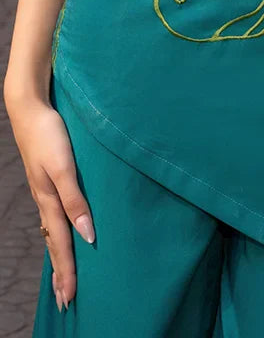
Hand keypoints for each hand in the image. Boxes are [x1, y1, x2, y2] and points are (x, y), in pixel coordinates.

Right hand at [4, 89, 95, 310]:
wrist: (30, 108)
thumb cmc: (50, 135)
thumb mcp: (64, 167)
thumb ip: (76, 200)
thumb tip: (87, 235)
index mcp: (50, 200)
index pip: (62, 244)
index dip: (67, 272)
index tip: (71, 299)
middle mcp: (46, 200)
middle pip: (55, 243)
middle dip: (61, 273)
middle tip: (66, 301)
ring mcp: (44, 190)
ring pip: (53, 231)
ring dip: (59, 256)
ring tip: (62, 277)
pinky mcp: (47, 179)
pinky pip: (53, 215)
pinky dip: (57, 233)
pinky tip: (60, 233)